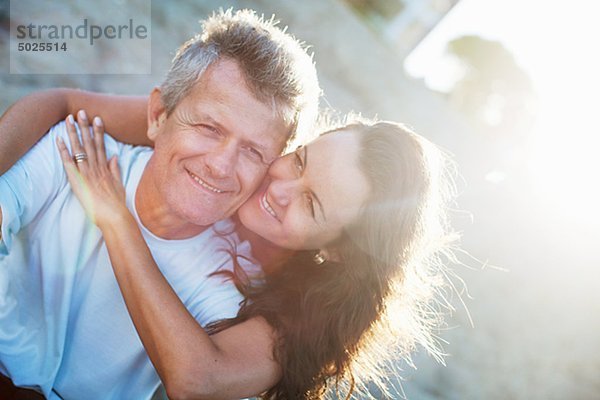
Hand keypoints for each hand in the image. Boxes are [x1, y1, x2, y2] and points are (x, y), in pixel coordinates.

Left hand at [57, 110, 130, 229]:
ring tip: (69, 119)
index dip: (98, 131)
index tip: (97, 119)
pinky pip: (69, 162)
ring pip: (79, 148)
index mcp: (106, 168)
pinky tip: (59, 139)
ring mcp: (87, 172)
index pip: (101, 145)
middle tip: (80, 111)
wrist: (114, 215)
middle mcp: (96, 167)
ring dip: (73, 133)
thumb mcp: (119, 185)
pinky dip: (63, 150)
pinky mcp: (78, 180)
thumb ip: (116, 170)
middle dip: (85, 126)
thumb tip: (115, 157)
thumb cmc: (117, 204)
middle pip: (89, 143)